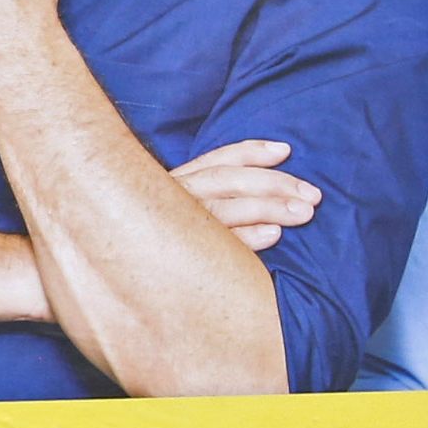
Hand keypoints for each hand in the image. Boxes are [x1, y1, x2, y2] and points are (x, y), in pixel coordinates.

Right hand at [168, 139, 319, 250]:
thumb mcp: (176, 212)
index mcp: (176, 184)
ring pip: (225, 208)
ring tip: (303, 213)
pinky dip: (247, 237)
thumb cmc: (157, 245)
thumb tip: (257, 191)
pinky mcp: (177, 257)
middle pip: (228, 180)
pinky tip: (275, 236)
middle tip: (313, 193)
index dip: (250, 152)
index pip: (217, 161)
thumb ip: (207, 199)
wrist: (114, 275)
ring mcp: (173, 226)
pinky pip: (217, 244)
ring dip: (269, 207)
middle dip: (274, 182)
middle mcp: (173, 199)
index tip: (285, 151)